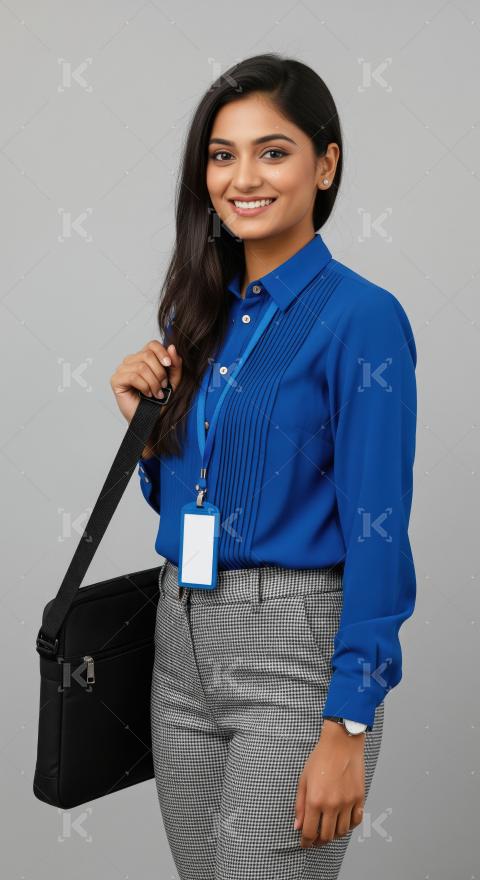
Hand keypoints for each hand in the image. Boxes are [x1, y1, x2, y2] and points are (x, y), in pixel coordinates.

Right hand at [110, 339, 182, 427]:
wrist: (152, 420)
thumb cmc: (160, 401)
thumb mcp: (173, 381)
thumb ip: (175, 365)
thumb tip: (171, 347)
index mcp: (144, 358)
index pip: (152, 344)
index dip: (162, 352)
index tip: (169, 365)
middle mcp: (131, 361)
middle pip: (147, 355)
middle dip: (159, 372)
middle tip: (163, 386)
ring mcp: (122, 370)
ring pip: (141, 367)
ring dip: (153, 382)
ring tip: (156, 393)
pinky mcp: (116, 380)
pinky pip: (133, 376)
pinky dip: (144, 386)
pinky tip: (146, 394)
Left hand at [294, 720, 364, 847]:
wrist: (341, 743)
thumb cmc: (321, 757)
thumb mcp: (303, 779)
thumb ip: (300, 805)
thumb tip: (298, 826)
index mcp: (315, 800)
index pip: (310, 832)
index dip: (306, 842)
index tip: (305, 843)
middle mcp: (332, 804)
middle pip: (326, 836)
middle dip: (319, 841)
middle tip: (315, 839)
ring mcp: (348, 802)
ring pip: (342, 832)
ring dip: (334, 835)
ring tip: (328, 830)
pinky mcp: (359, 798)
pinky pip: (356, 821)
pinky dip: (349, 826)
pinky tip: (342, 822)